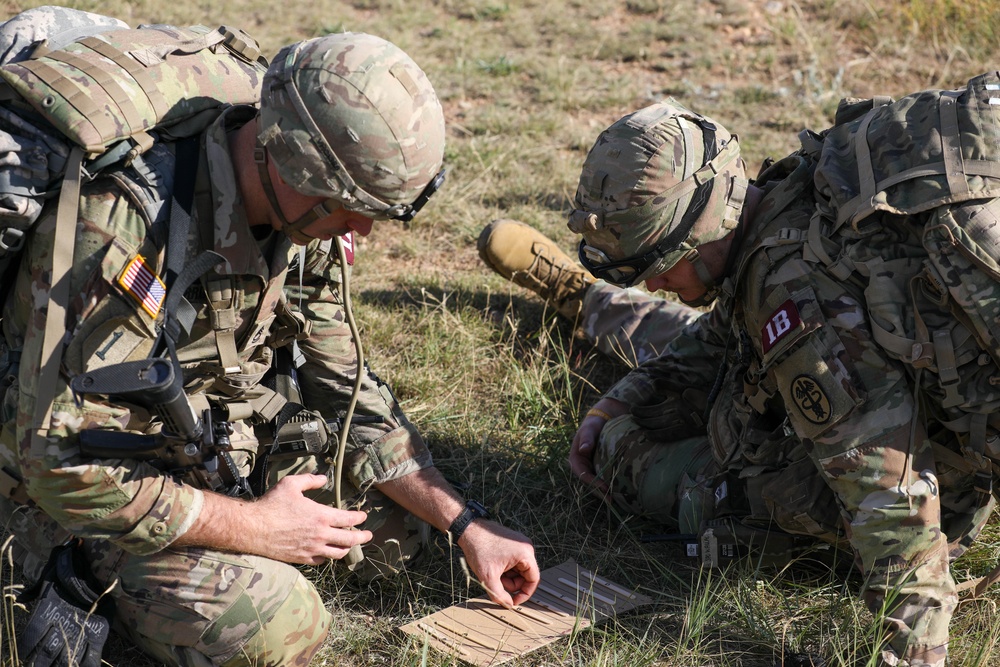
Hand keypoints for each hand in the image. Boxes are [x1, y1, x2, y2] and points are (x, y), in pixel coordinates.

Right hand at [251, 474, 371, 564]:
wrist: (253, 528)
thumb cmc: (272, 505)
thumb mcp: (292, 484)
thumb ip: (311, 480)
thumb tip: (324, 479)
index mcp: (321, 516)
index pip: (348, 519)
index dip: (359, 518)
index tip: (363, 516)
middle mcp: (320, 535)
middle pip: (349, 539)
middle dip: (362, 537)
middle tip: (368, 535)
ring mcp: (312, 549)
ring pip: (337, 553)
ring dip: (347, 549)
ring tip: (351, 546)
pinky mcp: (302, 559)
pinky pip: (321, 561)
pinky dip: (328, 557)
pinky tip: (328, 553)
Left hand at [458, 520, 538, 607]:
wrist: (468, 530)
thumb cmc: (478, 548)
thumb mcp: (488, 577)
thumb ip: (499, 595)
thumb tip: (508, 605)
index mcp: (525, 554)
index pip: (534, 580)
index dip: (525, 593)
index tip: (514, 601)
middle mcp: (525, 547)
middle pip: (525, 575)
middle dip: (511, 583)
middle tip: (497, 582)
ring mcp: (519, 543)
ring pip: (518, 569)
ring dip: (507, 576)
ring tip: (493, 572)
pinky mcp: (512, 543)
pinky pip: (514, 562)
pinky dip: (505, 568)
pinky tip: (493, 565)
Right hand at [569, 398, 626, 494]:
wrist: (605, 417)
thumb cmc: (594, 422)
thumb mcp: (589, 428)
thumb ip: (587, 438)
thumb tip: (583, 449)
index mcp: (576, 458)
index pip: (582, 474)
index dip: (592, 483)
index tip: (604, 489)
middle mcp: (583, 465)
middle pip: (589, 482)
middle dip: (599, 492)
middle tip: (611, 501)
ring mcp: (593, 467)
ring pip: (597, 482)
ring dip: (605, 491)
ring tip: (617, 500)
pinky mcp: (602, 466)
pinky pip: (605, 477)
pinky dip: (611, 484)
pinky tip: (621, 490)